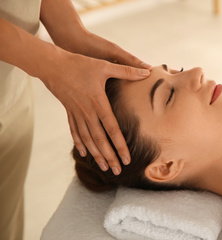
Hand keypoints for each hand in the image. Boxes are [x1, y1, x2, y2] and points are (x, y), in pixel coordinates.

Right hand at [41, 47, 149, 174]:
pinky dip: (79, 143)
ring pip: (87, 140)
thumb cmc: (79, 64)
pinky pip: (74, 131)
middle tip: (118, 171)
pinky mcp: (69, 112)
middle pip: (100, 140)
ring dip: (96, 155)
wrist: (51, 65)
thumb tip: (147, 71)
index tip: (127, 159)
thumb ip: (126, 71)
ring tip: (104, 168)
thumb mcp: (104, 66)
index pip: (112, 129)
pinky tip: (84, 154)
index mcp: (98, 103)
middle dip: (109, 157)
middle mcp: (87, 112)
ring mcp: (76, 114)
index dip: (120, 145)